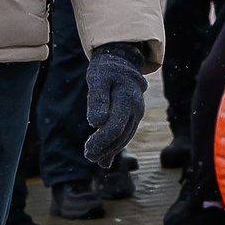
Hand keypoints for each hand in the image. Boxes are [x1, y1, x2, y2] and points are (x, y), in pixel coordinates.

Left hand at [83, 42, 150, 169]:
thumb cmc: (106, 70)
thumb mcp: (97, 78)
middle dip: (104, 149)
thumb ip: (97, 100)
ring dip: (109, 151)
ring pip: (124, 138)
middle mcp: (136, 109)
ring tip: (93, 158)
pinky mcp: (133, 118)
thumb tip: (96, 123)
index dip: (101, 141)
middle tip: (88, 155)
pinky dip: (114, 148)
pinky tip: (104, 161)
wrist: (121, 63)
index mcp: (127, 99)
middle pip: (121, 136)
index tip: (88, 149)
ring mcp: (136, 114)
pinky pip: (125, 135)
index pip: (115, 127)